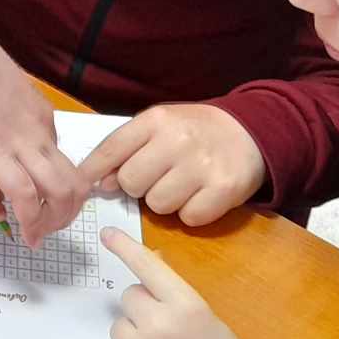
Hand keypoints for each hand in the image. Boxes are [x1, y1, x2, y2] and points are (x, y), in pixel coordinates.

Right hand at [0, 3, 87, 245]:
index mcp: (38, 114)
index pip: (59, 160)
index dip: (51, 188)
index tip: (34, 203)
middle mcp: (40, 130)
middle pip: (75, 181)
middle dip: (65, 213)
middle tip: (45, 230)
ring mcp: (21, 140)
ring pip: (62, 193)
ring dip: (53, 223)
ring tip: (36, 238)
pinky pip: (25, 195)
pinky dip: (30, 221)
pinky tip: (22, 235)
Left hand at [79, 104, 266, 226]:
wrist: (252, 131)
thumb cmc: (196, 131)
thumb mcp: (160, 126)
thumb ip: (128, 148)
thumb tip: (102, 182)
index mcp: (157, 119)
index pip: (111, 148)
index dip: (93, 170)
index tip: (85, 183)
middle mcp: (178, 139)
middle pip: (131, 182)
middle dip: (138, 186)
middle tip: (158, 176)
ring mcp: (202, 165)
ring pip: (157, 204)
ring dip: (165, 201)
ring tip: (182, 184)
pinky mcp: (224, 189)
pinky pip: (188, 218)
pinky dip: (192, 212)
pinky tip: (201, 194)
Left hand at [100, 231, 321, 338]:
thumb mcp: (212, 323)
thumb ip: (179, 300)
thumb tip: (149, 270)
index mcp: (187, 307)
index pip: (147, 267)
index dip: (125, 247)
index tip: (105, 233)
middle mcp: (158, 327)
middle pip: (128, 299)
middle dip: (143, 312)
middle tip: (168, 336)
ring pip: (117, 330)